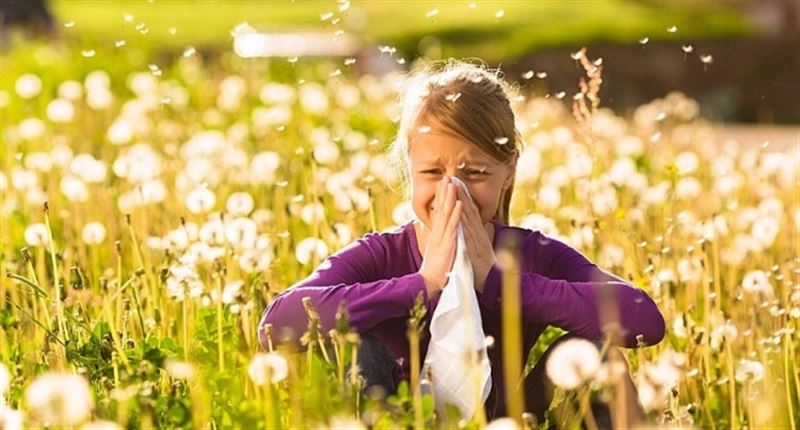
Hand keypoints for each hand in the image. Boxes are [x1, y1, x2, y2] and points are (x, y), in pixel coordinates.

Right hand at [418, 177, 462, 297]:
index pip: (439, 212)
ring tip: (452, 184)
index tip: (443, 184)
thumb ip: (439, 240)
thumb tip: (439, 233)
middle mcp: (438, 232)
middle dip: (444, 192)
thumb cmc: (435, 269)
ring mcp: (442, 237)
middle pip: (441, 208)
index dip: (441, 197)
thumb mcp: (437, 251)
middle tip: (446, 176)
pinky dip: (456, 214)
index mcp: (437, 234)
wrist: (429, 282)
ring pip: (446, 213)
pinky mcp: (447, 243)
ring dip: (449, 198)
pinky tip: (459, 203)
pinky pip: (453, 226)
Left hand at [454, 181, 496, 292]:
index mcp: (477, 232)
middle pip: (469, 209)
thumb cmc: (484, 267)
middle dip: (461, 193)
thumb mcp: (479, 248)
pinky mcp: (474, 247)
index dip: (463, 196)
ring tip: (455, 187)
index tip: (456, 183)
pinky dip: (464, 219)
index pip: (469, 211)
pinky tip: (459, 209)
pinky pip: (468, 231)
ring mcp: (477, 238)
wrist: (492, 281)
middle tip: (453, 177)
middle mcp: (478, 232)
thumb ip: (476, 237)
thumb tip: (478, 226)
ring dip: (462, 201)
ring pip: (468, 216)